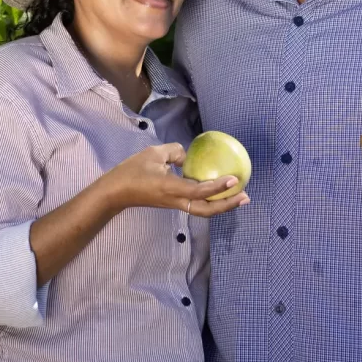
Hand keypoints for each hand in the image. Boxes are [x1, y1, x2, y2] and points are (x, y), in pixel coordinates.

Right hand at [103, 143, 249, 216]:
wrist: (116, 192)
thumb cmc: (132, 171)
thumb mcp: (153, 153)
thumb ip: (174, 151)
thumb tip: (188, 154)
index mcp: (170, 188)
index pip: (198, 191)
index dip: (217, 187)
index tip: (233, 179)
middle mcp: (176, 200)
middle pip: (206, 210)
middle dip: (227, 205)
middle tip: (245, 196)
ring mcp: (175, 204)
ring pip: (203, 210)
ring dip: (222, 205)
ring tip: (239, 196)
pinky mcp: (173, 203)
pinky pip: (196, 204)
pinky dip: (211, 200)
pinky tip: (219, 190)